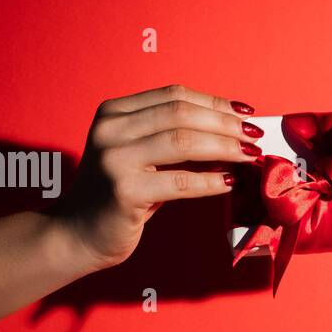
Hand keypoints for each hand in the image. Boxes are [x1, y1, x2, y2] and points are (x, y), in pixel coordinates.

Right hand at [55, 84, 264, 270]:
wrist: (77, 235)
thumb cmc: (118, 196)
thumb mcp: (140, 156)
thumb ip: (173, 138)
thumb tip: (232, 131)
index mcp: (114, 113)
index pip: (174, 95)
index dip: (214, 102)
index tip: (245, 112)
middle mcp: (110, 129)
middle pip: (181, 114)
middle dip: (225, 124)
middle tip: (255, 135)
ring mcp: (115, 160)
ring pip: (184, 142)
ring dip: (225, 147)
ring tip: (250, 155)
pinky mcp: (124, 192)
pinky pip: (181, 182)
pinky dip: (211, 180)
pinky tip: (230, 181)